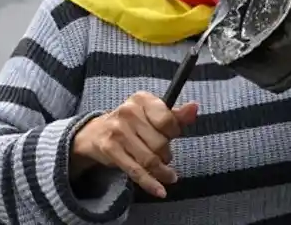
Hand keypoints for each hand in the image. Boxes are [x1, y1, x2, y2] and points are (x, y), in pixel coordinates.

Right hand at [72, 91, 197, 197]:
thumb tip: (194, 108)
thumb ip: (175, 116)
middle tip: (164, 156)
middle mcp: (128, 111)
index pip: (167, 120)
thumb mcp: (151, 115)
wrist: (95, 133)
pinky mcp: (110, 149)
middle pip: (160, 143)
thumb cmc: (132, 123)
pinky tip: (160, 191)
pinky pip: (135, 171)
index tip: (171, 137)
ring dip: (162, 171)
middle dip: (166, 154)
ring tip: (167, 175)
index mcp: (142, 99)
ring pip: (150, 159)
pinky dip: (150, 183)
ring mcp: (117, 130)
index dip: (173, 133)